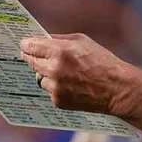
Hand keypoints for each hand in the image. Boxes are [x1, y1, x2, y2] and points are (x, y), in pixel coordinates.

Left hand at [23, 34, 141, 141]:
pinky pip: (49, 90)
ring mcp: (55, 87)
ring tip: (63, 72)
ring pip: (38, 77)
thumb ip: (59, 39)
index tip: (25, 44)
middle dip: (32, 57)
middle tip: (33, 55)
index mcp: (59, 51)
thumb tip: (41, 39)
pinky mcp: (58, 101)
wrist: (117, 89)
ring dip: (45, 74)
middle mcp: (54, 70)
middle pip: (31, 61)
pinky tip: (71, 85)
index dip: (27, 44)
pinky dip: (55, 87)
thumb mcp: (83, 41)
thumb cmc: (103, 62)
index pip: (30, 46)